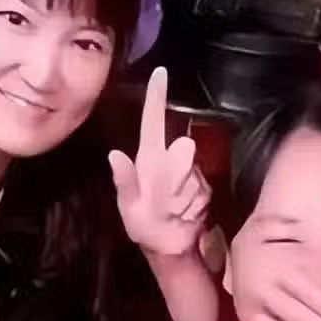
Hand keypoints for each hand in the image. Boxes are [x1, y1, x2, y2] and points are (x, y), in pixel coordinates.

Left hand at [110, 67, 210, 259]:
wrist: (172, 249)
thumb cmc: (145, 227)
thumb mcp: (130, 209)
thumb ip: (125, 183)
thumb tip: (114, 155)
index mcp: (148, 158)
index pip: (153, 120)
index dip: (157, 96)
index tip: (161, 71)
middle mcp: (170, 159)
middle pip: (184, 151)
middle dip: (178, 178)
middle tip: (167, 204)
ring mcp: (190, 172)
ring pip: (195, 174)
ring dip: (185, 197)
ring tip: (173, 213)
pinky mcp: (206, 187)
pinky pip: (205, 192)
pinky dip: (196, 206)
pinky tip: (187, 215)